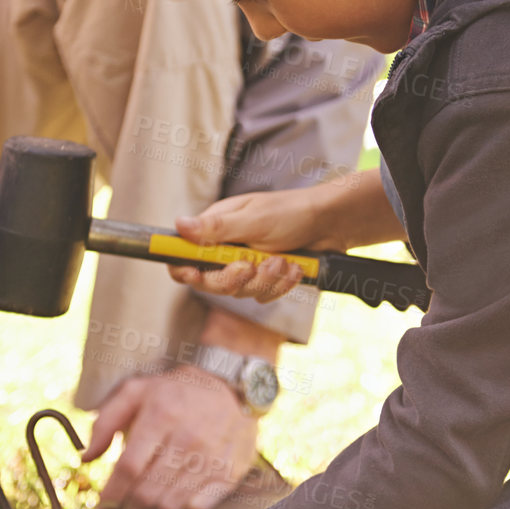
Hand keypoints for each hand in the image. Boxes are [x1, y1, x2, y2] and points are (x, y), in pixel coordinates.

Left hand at [82, 368, 258, 508]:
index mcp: (161, 415)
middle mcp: (188, 437)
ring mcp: (212, 457)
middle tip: (124, 506)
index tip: (102, 506)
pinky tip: (176, 498)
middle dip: (128, 506)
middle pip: (148, 491)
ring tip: (148, 502)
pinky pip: (198, 507)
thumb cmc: (174, 392)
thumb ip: (105, 422)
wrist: (229, 386)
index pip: (129, 467)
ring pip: (171, 504)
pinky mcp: (230, 471)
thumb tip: (86, 458)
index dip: (111, 493)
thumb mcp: (136, 392)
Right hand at [167, 187, 341, 302]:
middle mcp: (227, 248)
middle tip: (252, 265)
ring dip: (265, 280)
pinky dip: (280, 285)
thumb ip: (216, 229)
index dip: (184, 268)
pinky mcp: (266, 278)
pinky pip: (263, 296)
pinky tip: (294, 268)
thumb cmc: (292, 212)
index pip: (184, 254)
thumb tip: (179, 225)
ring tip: (283, 260)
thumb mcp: (253, 219)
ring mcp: (247, 265)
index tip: (194, 274)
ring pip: (240, 292)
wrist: (331, 224)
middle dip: (234, 278)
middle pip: (210, 281)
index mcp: (216, 228)